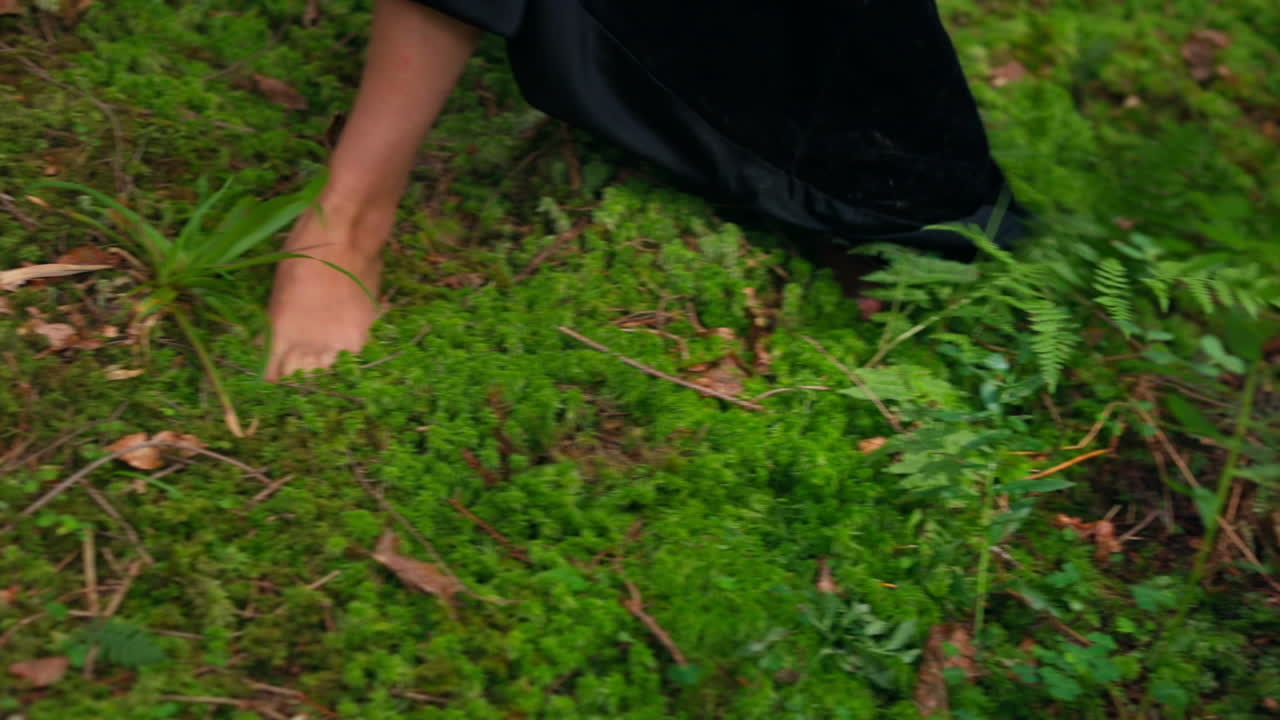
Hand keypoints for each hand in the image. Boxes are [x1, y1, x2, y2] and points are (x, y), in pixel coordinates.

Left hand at [265, 210, 383, 380]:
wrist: (346, 237)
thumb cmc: (302, 254)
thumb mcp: (279, 290)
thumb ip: (279, 323)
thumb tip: (276, 340)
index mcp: (282, 335)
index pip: (273, 371)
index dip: (271, 370)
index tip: (271, 367)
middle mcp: (309, 346)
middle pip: (302, 371)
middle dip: (297, 362)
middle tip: (296, 348)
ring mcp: (339, 343)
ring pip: (327, 362)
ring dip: (321, 354)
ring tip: (319, 335)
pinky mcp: (362, 334)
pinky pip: (349, 346)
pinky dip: (345, 337)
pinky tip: (342, 321)